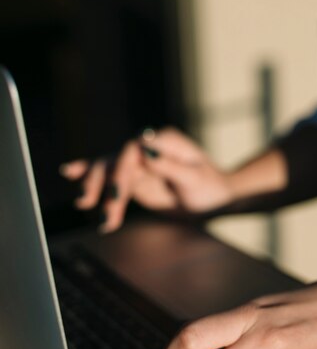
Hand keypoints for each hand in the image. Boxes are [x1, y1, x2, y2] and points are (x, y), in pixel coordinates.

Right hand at [59, 127, 234, 232]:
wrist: (214, 200)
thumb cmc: (210, 187)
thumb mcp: (194, 180)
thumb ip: (170, 166)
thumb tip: (145, 152)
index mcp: (163, 140)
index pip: (133, 149)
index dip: (121, 171)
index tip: (117, 194)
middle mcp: (146, 146)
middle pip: (115, 159)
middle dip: (105, 184)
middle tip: (103, 209)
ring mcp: (138, 161)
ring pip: (107, 169)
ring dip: (96, 189)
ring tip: (88, 208)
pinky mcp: (133, 177)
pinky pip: (109, 176)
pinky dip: (90, 175)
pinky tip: (70, 173)